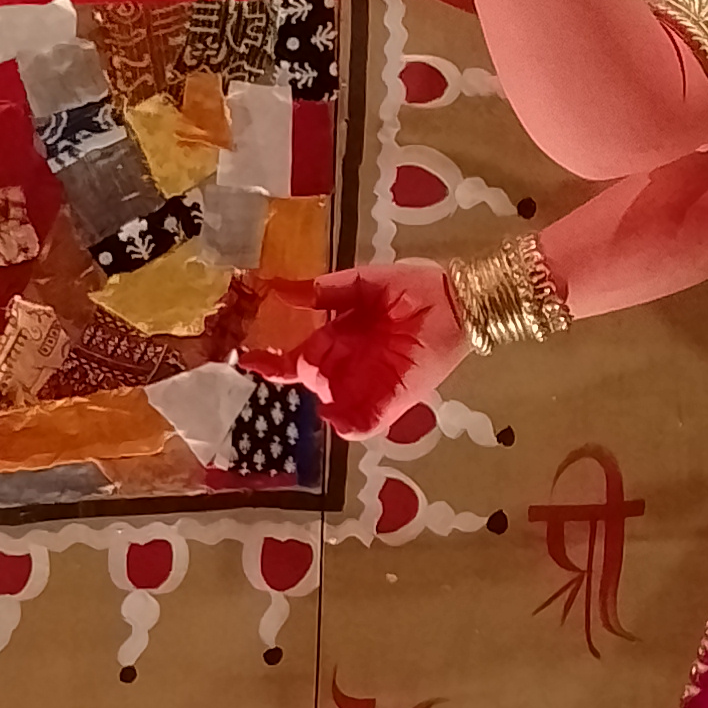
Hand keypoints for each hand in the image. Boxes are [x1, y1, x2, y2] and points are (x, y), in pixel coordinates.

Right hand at [259, 264, 466, 435]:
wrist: (458, 300)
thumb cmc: (416, 287)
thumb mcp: (366, 283)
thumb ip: (328, 290)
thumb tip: (284, 289)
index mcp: (340, 337)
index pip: (301, 356)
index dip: (274, 361)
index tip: (250, 360)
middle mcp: (351, 364)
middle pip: (314, 382)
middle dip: (304, 378)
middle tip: (302, 364)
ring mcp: (371, 384)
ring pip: (335, 405)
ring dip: (324, 403)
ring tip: (322, 394)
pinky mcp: (395, 398)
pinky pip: (366, 421)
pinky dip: (350, 424)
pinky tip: (338, 417)